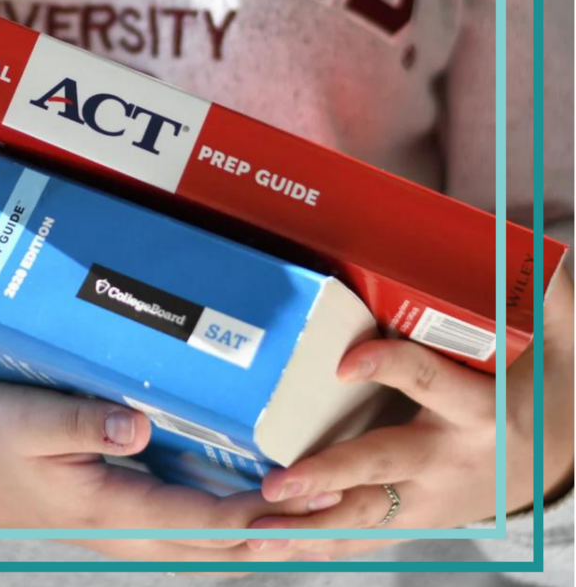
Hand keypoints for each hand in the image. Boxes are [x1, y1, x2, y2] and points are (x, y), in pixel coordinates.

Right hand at [0, 380, 336, 562]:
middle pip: (226, 541)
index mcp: (111, 509)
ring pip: (216, 537)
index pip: (208, 519)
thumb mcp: (25, 422)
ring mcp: (126, 522)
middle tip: (356, 503)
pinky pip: (195, 520)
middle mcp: (128, 526)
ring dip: (275, 526)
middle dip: (294, 528)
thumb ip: (83, 424)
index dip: (270, 510)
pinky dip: (241, 514)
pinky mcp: (122, 506)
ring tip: (330, 504)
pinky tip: (265, 493)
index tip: (320, 489)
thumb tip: (142, 425)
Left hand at [246, 269, 574, 559]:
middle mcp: (446, 459)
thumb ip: (547, 301)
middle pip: (382, 465)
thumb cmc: (538, 393)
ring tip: (254, 532)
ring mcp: (426, 497)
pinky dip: (311, 544)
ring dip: (305, 527)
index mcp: (474, 408)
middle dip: (329, 475)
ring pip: (362, 517)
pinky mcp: (409, 517)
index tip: (344, 362)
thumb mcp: (554, 345)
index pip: (426, 381)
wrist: (554, 462)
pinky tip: (264, 546)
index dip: (387, 367)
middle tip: (278, 484)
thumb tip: (543, 252)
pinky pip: (358, 536)